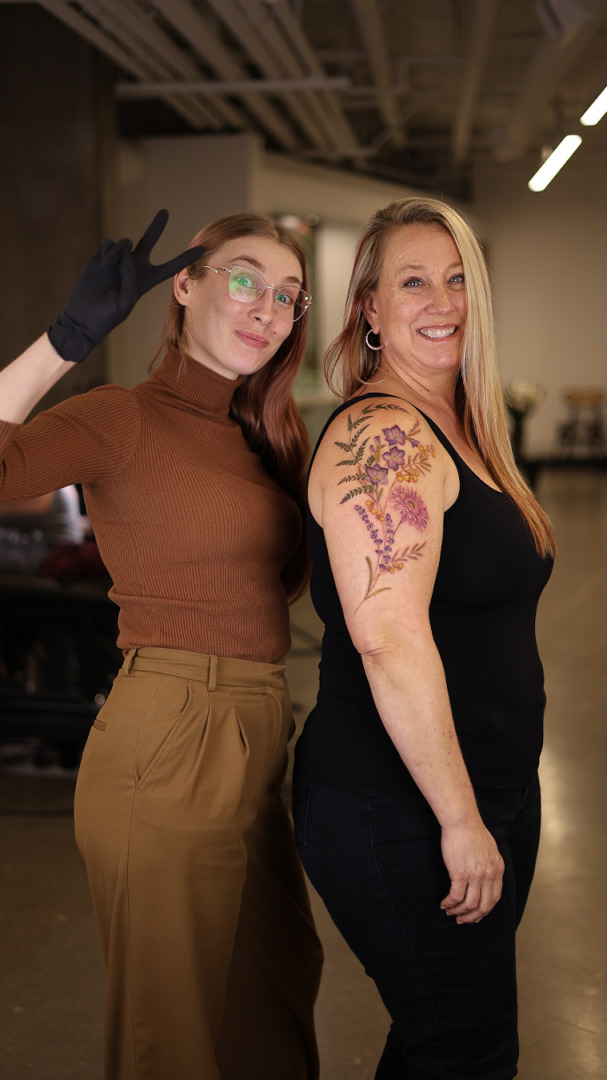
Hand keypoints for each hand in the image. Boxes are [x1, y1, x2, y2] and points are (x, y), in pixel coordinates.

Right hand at [48, 209, 203, 362]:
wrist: (84, 316)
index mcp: (146, 280)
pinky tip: (103, 263)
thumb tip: (126, 255)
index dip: (184, 258)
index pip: (169, 267)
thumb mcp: (125, 303)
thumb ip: (130, 279)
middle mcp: (134, 267)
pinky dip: (108, 251)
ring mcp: (118, 260)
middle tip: (164, 212)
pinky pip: (109, 243)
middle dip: (156, 226)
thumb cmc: (108, 316)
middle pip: (148, 241)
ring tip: (110, 268)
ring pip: (126, 242)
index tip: (201, 248)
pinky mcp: (102, 256)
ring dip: (121, 252)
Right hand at [440, 819, 503, 924]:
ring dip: (458, 911)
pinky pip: (456, 896)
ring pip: (469, 904)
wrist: (462, 821)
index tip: (476, 915)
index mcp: (498, 869)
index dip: (485, 910)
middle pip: (483, 906)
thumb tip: (486, 875)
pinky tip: (444, 903)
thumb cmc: (472, 830)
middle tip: (462, 919)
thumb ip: (491, 863)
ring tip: (450, 911)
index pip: (495, 898)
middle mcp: (489, 875)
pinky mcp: (460, 874)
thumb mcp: (490, 848)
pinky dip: (450, 903)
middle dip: (472, 916)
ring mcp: (475, 876)